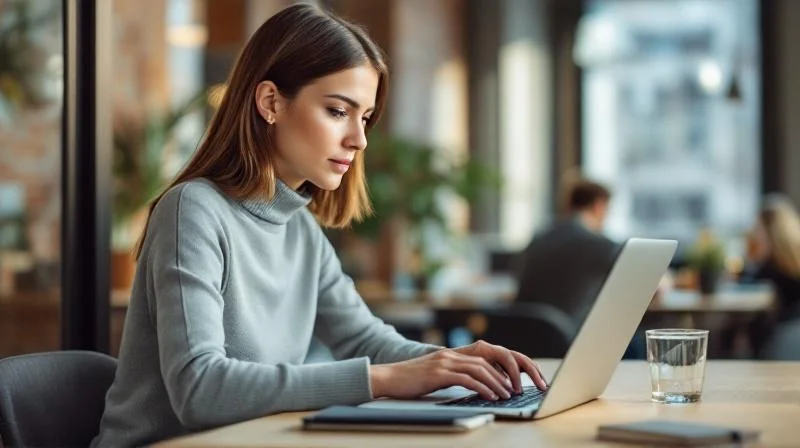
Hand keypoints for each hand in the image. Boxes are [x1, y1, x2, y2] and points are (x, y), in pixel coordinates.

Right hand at [369, 340, 547, 400]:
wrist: (387, 378)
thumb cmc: (413, 380)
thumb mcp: (441, 375)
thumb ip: (461, 374)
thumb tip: (486, 385)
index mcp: (457, 352)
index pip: (493, 351)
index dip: (512, 361)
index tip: (527, 376)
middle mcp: (454, 353)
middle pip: (493, 355)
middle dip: (514, 369)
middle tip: (527, 385)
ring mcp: (446, 360)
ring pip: (482, 367)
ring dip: (500, 382)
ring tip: (511, 394)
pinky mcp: (438, 372)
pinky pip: (467, 378)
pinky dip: (483, 387)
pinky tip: (493, 396)